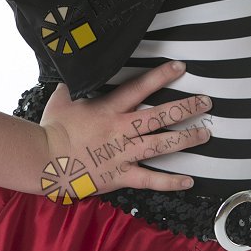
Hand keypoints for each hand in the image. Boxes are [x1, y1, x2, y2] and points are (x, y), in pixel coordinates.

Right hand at [37, 61, 211, 202]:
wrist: (44, 161)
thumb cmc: (52, 129)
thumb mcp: (62, 99)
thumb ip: (74, 85)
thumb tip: (75, 70)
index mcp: (109, 109)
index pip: (140, 88)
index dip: (161, 76)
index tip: (181, 68)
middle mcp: (121, 130)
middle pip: (160, 116)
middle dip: (186, 108)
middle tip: (206, 102)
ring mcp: (123, 154)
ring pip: (161, 145)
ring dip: (186, 140)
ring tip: (205, 134)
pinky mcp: (121, 176)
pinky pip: (150, 180)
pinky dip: (170, 182)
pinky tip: (189, 180)